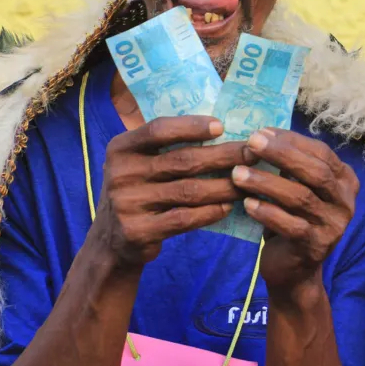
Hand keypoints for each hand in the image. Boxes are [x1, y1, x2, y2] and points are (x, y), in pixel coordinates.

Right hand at [89, 116, 253, 267]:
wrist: (112, 240)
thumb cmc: (139, 190)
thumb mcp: (139, 163)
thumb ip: (166, 146)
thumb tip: (221, 127)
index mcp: (121, 148)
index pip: (158, 129)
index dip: (191, 126)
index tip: (222, 125)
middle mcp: (120, 173)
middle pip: (182, 161)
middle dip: (223, 156)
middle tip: (252, 154)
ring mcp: (127, 204)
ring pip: (188, 191)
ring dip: (224, 186)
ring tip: (249, 182)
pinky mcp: (137, 231)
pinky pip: (183, 219)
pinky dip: (210, 212)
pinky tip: (229, 207)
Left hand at [230, 128, 358, 302]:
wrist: (294, 270)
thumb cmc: (292, 219)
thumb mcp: (297, 188)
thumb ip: (288, 165)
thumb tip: (260, 134)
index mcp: (345, 181)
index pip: (321, 152)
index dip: (291, 141)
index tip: (261, 132)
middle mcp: (346, 202)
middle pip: (315, 172)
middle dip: (282, 154)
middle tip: (251, 143)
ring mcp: (334, 226)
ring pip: (301, 198)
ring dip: (266, 183)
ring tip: (238, 174)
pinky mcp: (316, 247)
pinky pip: (291, 225)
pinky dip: (267, 212)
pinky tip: (246, 204)